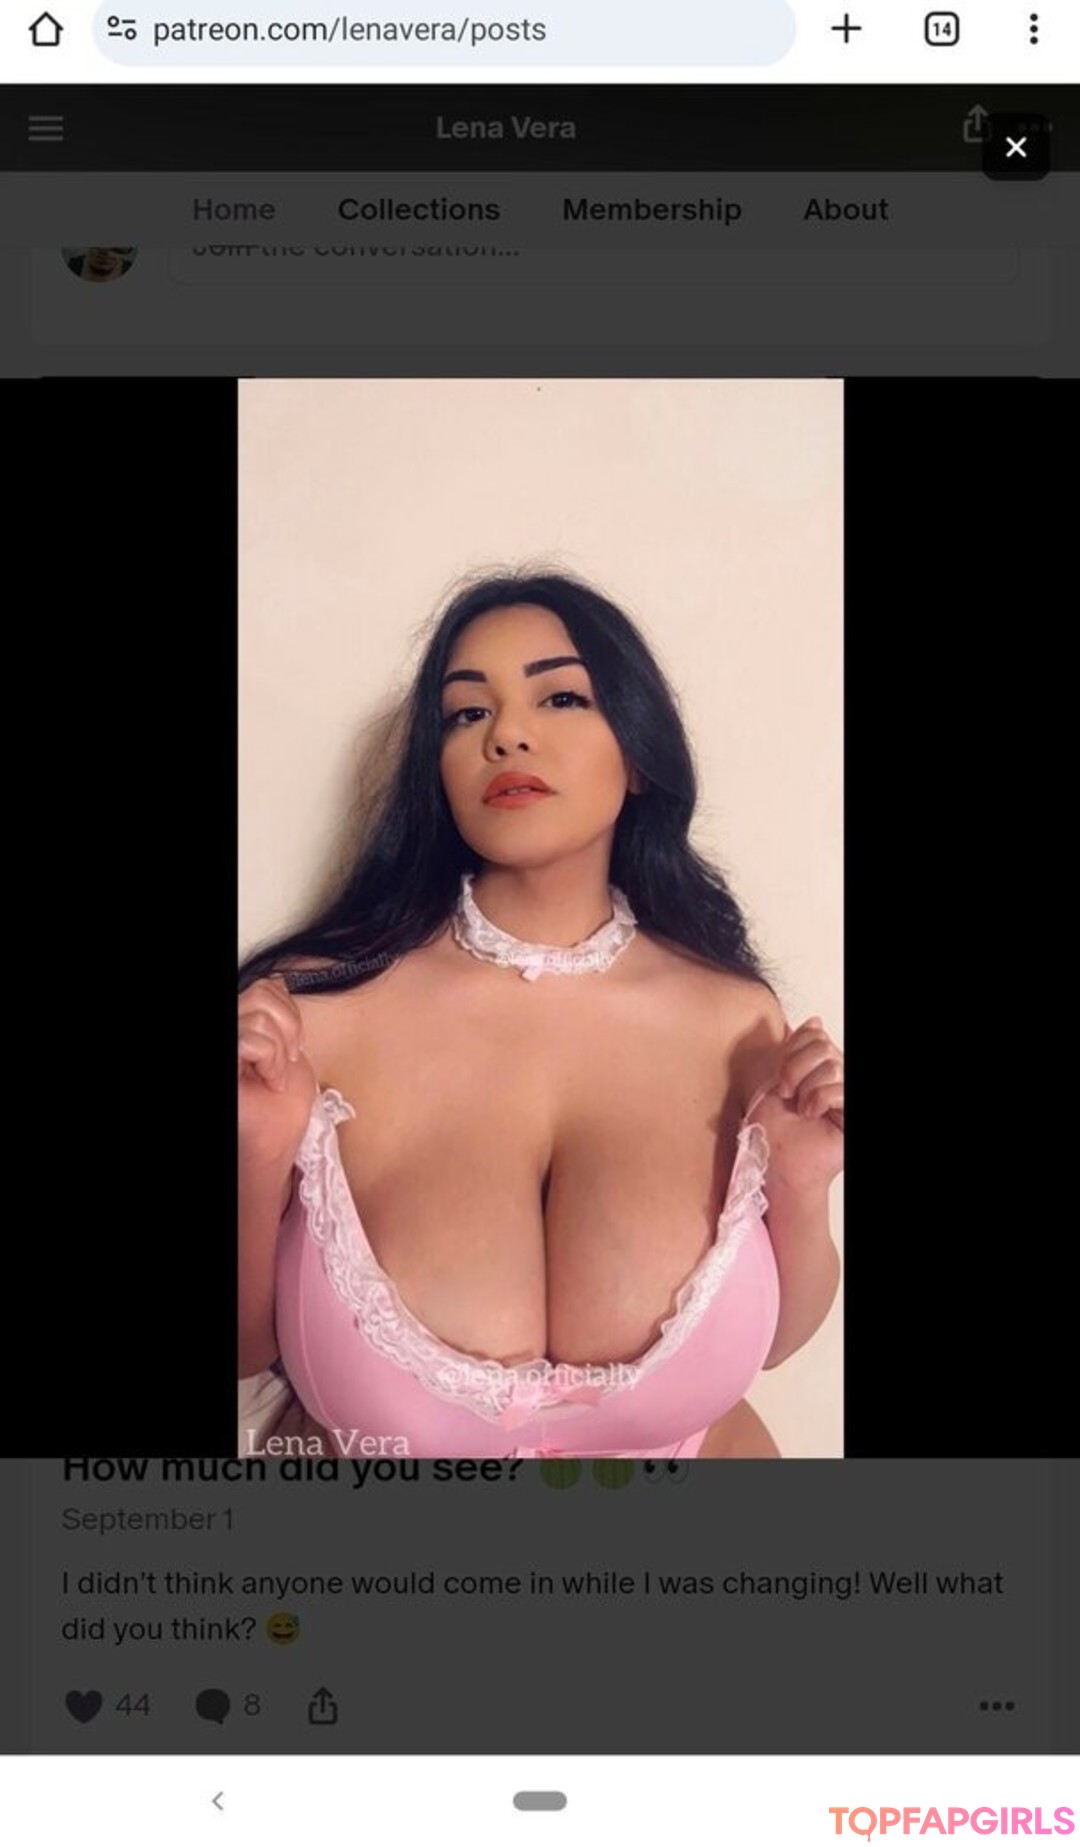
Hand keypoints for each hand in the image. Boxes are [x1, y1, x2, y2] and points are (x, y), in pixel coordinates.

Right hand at [238, 977, 317, 1167]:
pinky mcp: (224, 1063)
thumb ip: (279, 1014)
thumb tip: (278, 982)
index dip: (289, 1013)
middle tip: (287, 1061)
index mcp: (240, 1022)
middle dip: (288, 1029)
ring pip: (256, 1017)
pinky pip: (249, 1040)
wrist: (277, 1139)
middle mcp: (229, 1030)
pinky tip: (269, 1081)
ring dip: (279, 1052)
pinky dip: (270, 1062)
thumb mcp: (288, 1045)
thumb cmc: (281, 1102)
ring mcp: (226, 1047)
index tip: (295, 1047)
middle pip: (260, 993)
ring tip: (274, 1075)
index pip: (265, 986)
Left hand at [750, 1016, 843, 1196]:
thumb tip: (813, 1020)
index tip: (779, 1079)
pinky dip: (819, 1099)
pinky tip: (810, 1114)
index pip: (816, 1034)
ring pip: (833, 1064)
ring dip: (806, 1087)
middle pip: (824, 1045)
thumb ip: (792, 1050)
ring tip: (798, 1108)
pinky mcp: (850, 1114)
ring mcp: (845, 1095)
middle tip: (785, 1093)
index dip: (793, 1049)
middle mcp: (835, 1079)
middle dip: (795, 1067)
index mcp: (817, 1068)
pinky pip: (841, 1088)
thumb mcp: (775, 1080)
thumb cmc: (771, 1130)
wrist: (774, 1163)